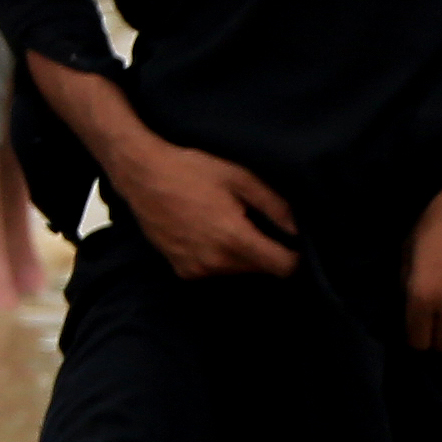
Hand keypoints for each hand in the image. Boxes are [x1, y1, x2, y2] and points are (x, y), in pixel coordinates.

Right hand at [118, 133, 299, 279]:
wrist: (142, 175)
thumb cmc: (192, 171)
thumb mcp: (241, 178)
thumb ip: (276, 206)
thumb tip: (299, 230)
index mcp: (234, 239)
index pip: (283, 268)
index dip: (296, 257)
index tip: (296, 243)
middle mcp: (215, 261)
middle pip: (261, 270)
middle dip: (268, 251)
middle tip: (257, 222)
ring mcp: (196, 269)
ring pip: (239, 271)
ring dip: (243, 254)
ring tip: (229, 222)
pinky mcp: (182, 271)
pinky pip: (215, 271)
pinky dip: (220, 257)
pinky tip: (210, 231)